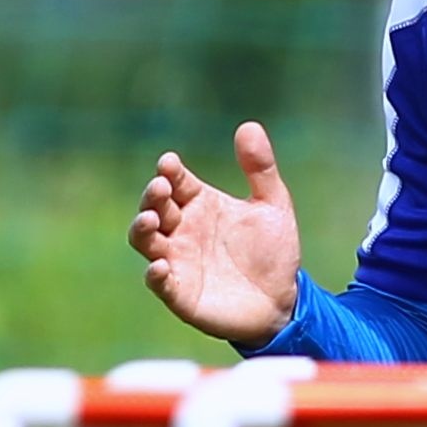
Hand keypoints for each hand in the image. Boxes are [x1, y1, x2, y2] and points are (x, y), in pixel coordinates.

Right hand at [130, 121, 305, 347]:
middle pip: (154, 207)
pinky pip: (160, 282)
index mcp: (199, 203)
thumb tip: (249, 126)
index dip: (169, 171)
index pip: (176, 181)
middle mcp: (182, 229)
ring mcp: (177, 260)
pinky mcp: (180, 293)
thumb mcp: (274, 206)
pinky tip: (161, 266)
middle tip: (161, 187)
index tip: (169, 164)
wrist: (283, 300)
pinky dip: (156, 274)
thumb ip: (261, 169)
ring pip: (146, 241)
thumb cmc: (273, 252)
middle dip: (153, 196)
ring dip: (143, 229)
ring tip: (151, 219)